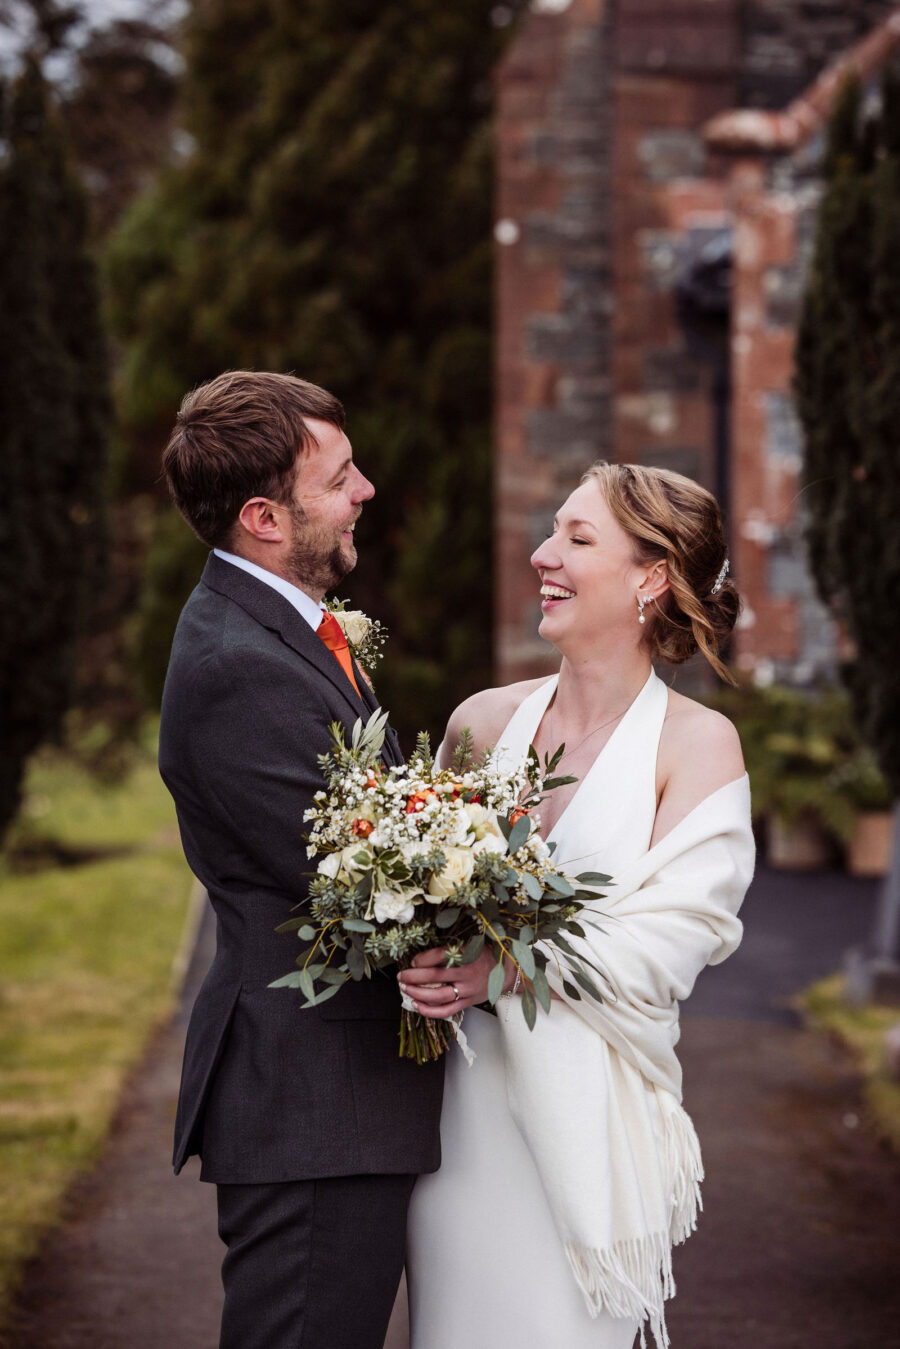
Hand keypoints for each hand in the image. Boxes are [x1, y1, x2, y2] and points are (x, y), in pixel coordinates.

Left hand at [398, 947, 517, 1018]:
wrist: (508, 972)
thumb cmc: (485, 955)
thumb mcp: (470, 944)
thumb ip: (448, 950)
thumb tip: (419, 960)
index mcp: (467, 954)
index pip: (439, 956)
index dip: (422, 959)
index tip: (412, 962)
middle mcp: (466, 973)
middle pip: (434, 976)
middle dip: (413, 977)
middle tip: (401, 976)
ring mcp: (467, 990)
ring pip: (437, 996)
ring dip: (417, 993)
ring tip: (405, 989)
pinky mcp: (467, 1003)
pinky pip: (446, 1011)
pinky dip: (429, 1011)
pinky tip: (416, 1006)